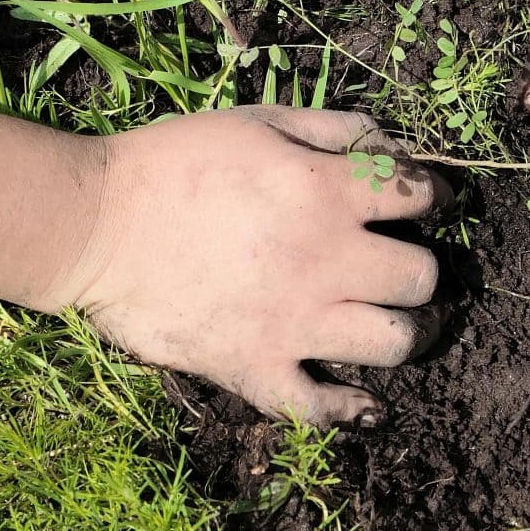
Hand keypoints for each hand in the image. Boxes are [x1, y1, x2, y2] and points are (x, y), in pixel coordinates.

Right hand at [60, 106, 449, 423]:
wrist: (97, 224)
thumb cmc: (176, 162)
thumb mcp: (260, 120)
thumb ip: (334, 127)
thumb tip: (391, 146)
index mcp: (326, 192)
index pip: (419, 195)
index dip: (433, 195)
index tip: (425, 202)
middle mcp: (325, 260)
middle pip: (421, 278)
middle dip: (421, 269)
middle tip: (400, 265)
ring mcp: (294, 322)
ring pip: (394, 343)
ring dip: (405, 333)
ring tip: (393, 323)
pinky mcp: (255, 368)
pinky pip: (323, 408)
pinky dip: (352, 410)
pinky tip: (366, 402)